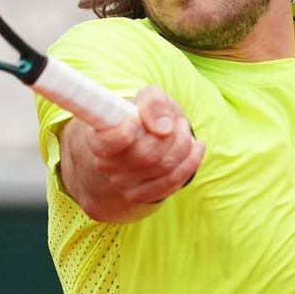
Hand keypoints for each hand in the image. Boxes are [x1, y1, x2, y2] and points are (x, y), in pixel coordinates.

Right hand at [72, 85, 203, 211]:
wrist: (145, 140)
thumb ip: (153, 102)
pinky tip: (197, 148)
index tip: (139, 120)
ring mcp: (123, 184)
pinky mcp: (141, 195)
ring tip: (185, 131)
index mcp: (98, 139)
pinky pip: (171, 184)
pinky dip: (190, 163)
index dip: (125, 133)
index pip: (107, 144)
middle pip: (146, 155)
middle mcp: (106, 166)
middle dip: (172, 136)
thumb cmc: (143, 116)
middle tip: (178, 122)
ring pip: (163, 168)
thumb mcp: (147, 98)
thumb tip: (163, 128)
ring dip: (184, 146)